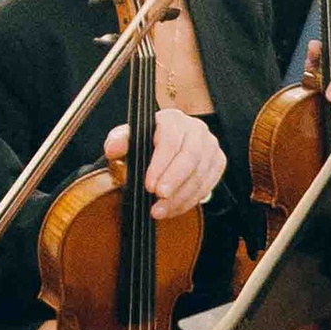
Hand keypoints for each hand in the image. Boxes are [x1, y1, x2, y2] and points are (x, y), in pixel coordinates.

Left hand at [105, 112, 224, 218]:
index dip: (160, 165)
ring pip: (200, 173)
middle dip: (174, 181)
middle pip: (190, 156)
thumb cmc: (145, 144)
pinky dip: (190, 200)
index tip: (149, 185)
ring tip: (160, 210)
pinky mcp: (218, 161)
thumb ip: (119, 142)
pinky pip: (208, 183)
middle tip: (159, 198)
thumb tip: (112, 149)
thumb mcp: (129, 140)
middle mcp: (195, 128)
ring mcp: (210, 145)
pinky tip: (174, 208)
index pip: (170, 140)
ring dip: (181, 196)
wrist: (163, 150)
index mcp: (172, 119)